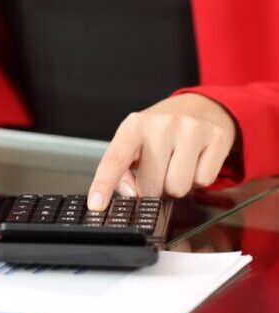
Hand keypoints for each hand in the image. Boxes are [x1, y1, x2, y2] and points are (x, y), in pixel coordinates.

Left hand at [87, 93, 236, 210]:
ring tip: (176, 165)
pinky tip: (195, 160)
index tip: (96, 205)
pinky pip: (203, 181)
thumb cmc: (161, 132)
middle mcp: (162, 124)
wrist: (202, 106)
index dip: (104, 185)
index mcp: (134, 125)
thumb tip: (130, 192)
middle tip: (158, 170)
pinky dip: (198, 178)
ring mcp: (191, 129)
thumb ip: (122, 169)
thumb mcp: (134, 143)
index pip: (115, 159)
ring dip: (175, 185)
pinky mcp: (217, 137)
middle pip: (149, 186)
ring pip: (177, 188)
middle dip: (152, 188)